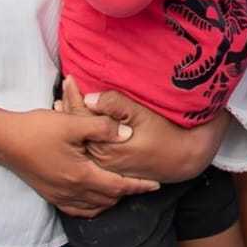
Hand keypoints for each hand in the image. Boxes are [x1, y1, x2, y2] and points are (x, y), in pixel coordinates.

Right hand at [0, 108, 158, 217]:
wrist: (3, 141)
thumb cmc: (37, 129)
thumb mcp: (72, 123)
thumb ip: (102, 127)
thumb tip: (127, 133)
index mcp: (81, 175)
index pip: (118, 186)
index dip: (139, 185)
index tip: (156, 184)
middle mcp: (72, 191)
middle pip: (108, 199)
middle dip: (126, 193)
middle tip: (140, 183)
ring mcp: (59, 196)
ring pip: (93, 207)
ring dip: (110, 200)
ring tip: (120, 188)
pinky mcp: (49, 195)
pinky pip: (77, 209)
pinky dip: (91, 206)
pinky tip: (93, 197)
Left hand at [57, 77, 225, 181]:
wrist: (185, 159)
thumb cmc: (167, 133)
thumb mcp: (143, 115)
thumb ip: (117, 106)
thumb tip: (89, 98)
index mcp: (106, 143)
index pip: (82, 116)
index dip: (74, 96)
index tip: (69, 78)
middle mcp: (101, 157)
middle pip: (77, 129)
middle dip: (69, 107)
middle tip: (64, 86)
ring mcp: (105, 165)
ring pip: (80, 140)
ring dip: (72, 121)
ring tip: (62, 103)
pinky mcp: (111, 168)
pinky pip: (89, 148)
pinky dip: (80, 135)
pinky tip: (76, 126)